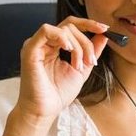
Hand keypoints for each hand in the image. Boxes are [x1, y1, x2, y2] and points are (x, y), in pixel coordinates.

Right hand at [10, 17, 109, 133]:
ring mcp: (36, 45)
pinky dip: (61, 36)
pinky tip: (68, 49)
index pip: (71, 26)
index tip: (105, 29)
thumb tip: (103, 35)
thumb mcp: (82, 69)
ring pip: (62, 29)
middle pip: (70, 26)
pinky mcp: (30, 50)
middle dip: (86, 42)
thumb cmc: (58, 93)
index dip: (89, 24)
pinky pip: (46, 31)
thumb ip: (91, 52)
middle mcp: (44, 43)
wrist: (45, 110)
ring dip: (77, 46)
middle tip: (91, 61)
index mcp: (54, 46)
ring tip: (78, 65)